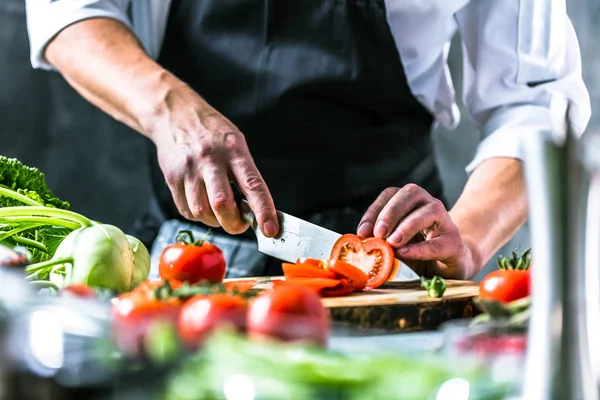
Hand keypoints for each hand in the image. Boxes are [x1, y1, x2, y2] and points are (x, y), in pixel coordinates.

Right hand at [148, 84, 278, 236]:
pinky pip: (187, 211)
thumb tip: (255, 210)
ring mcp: (189, 170)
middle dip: (234, 224)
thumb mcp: (236, 144)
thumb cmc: (212, 133)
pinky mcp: (172, 178)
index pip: (253, 185)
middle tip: (240, 224)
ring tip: (220, 212)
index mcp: (234, 151)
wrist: (175, 114)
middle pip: (222, 204)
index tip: (270, 229)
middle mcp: (211, 160)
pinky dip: (199, 215)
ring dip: (215, 221)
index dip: (263, 210)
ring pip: (202, 212)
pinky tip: (203, 203)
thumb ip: (245, 174)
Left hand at [356, 184, 477, 278]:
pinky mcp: (454, 241)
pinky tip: (405, 253)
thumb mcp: (396, 243)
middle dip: (391, 212)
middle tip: (378, 233)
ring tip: (392, 243)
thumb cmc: (419, 250)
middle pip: (411, 193)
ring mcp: (445, 220)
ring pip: (429, 211)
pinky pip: (437, 242)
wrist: (452, 263)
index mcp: (411, 201)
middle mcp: (429, 204)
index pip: (390, 194)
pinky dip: (419, 248)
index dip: (374, 210)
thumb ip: (380, 239)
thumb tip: (359, 242)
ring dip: (407, 226)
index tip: (363, 231)